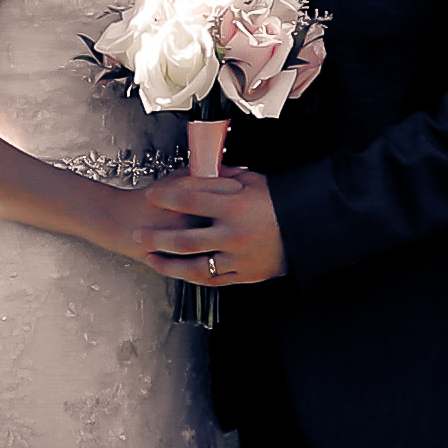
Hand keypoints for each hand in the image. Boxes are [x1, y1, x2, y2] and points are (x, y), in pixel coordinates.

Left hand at [135, 167, 287, 287]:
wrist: (309, 228)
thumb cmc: (280, 201)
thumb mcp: (253, 180)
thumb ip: (223, 176)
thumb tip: (198, 168)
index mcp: (235, 206)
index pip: (190, 200)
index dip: (166, 198)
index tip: (152, 196)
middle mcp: (234, 235)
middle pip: (185, 239)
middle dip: (156, 238)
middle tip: (138, 236)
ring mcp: (239, 259)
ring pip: (195, 266)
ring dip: (169, 264)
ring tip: (151, 259)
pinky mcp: (245, 275)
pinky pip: (213, 280)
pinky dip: (192, 277)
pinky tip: (179, 272)